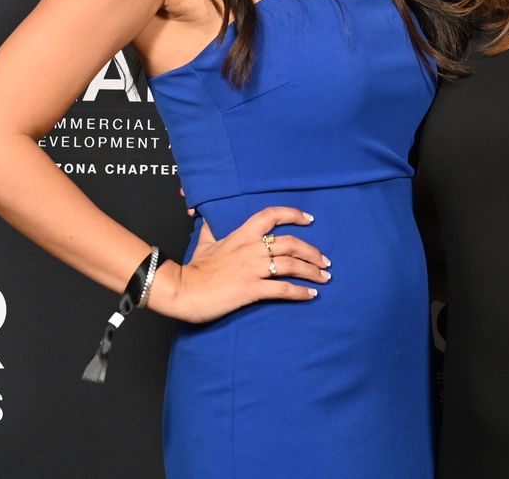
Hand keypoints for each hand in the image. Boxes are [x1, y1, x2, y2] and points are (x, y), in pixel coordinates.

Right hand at [148, 206, 330, 322]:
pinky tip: (311, 295)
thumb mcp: (205, 240)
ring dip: (312, 271)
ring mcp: (252, 269)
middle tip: (325, 260)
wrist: (183, 289)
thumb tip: (203, 212)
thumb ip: (211, 227)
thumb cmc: (195, 267)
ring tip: (325, 277)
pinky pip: (282, 289)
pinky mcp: (251, 289)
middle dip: (312, 251)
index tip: (309, 220)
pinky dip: (300, 292)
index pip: (271, 215)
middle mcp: (251, 249)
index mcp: (242, 235)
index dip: (293, 214)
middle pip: (291, 242)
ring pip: (291, 265)